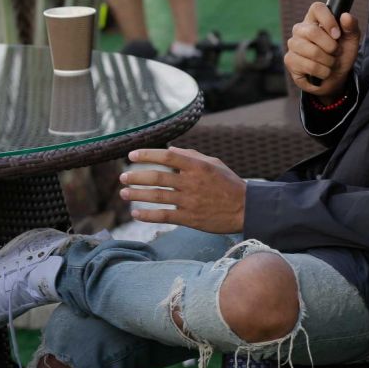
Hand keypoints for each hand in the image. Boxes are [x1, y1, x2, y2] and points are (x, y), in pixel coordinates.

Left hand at [119, 146, 245, 232]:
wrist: (245, 209)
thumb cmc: (228, 183)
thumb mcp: (213, 163)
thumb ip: (192, 155)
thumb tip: (172, 149)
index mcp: (197, 166)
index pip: (167, 156)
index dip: (147, 154)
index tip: (132, 155)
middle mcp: (191, 182)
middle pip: (158, 177)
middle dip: (137, 176)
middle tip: (123, 176)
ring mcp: (190, 201)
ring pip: (157, 197)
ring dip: (137, 194)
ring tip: (124, 193)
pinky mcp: (190, 218)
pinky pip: (164, 216)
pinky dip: (148, 215)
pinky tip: (136, 213)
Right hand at [284, 2, 359, 97]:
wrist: (334, 79)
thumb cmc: (340, 56)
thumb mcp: (351, 42)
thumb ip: (351, 27)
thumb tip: (346, 16)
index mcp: (315, 19)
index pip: (317, 8)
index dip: (328, 20)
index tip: (337, 35)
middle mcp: (300, 29)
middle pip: (312, 32)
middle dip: (331, 47)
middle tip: (336, 53)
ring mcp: (293, 44)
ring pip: (312, 51)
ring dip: (328, 62)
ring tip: (330, 63)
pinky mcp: (289, 60)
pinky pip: (310, 66)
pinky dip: (323, 72)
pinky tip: (322, 71)